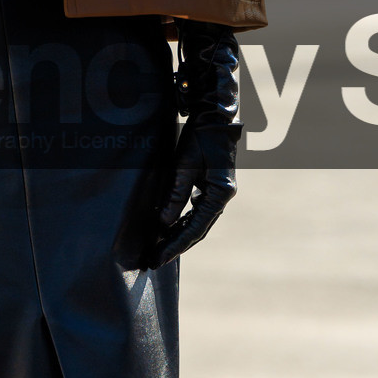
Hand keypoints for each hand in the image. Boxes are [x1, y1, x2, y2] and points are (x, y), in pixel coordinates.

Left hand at [148, 21, 242, 263]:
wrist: (216, 117)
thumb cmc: (200, 136)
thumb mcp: (184, 164)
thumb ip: (175, 194)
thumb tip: (163, 222)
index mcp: (219, 194)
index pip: (194, 229)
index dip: (175, 245)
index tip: (158, 259)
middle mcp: (222, 197)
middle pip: (197, 230)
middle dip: (176, 245)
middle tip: (154, 261)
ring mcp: (219, 192)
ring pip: (198, 222)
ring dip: (179, 236)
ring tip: (159, 249)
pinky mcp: (214, 186)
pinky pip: (197, 211)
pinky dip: (183, 222)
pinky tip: (169, 228)